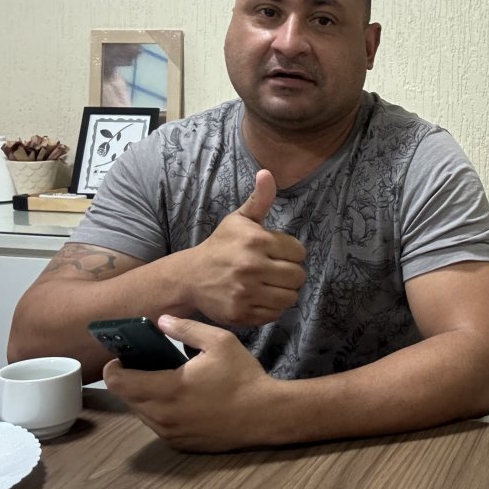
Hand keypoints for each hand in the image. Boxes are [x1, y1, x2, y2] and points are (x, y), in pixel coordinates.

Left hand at [104, 315, 278, 450]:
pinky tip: (180, 400)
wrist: (266, 415)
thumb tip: (162, 320)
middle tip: (146, 364)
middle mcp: (163, 416)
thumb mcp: (220, 342)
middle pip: (127, 398)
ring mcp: (170, 433)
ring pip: (141, 413)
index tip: (122, 357)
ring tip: (164, 380)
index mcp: (167, 389)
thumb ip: (187, 328)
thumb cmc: (242, 376)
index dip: (114, 368)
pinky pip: (158, 425)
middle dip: (130, 380)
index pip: (118, 382)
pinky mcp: (180, 444)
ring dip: (144, 397)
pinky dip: (160, 412)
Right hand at [185, 169, 305, 325]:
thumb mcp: (239, 220)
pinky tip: (259, 298)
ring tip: (269, 285)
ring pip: (290, 297)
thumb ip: (259, 199)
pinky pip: (275, 314)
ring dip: (283, 292)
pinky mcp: (241, 313)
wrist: (190, 277)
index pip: (299, 252)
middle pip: (297, 276)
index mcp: (255, 241)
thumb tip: (267, 173)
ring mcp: (246, 292)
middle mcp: (251, 266)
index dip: (291, 253)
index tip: (278, 254)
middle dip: (290, 274)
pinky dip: (271, 308)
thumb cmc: (220, 246)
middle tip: (276, 271)